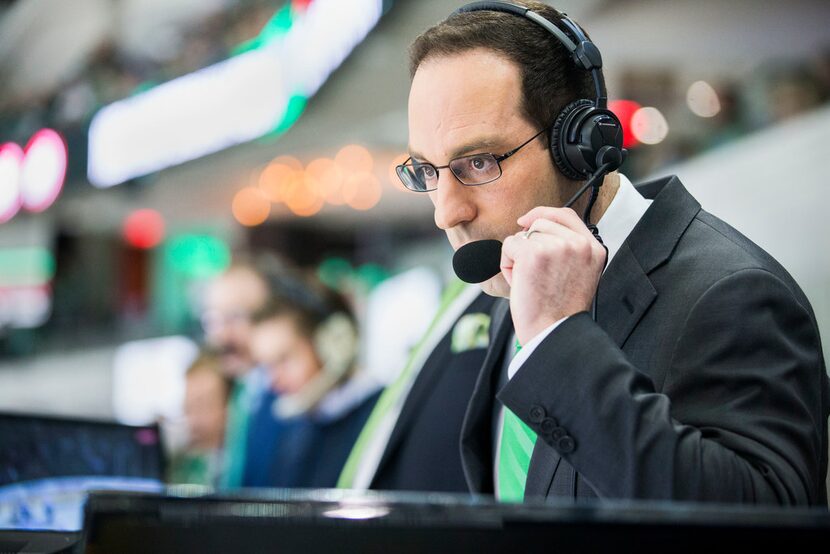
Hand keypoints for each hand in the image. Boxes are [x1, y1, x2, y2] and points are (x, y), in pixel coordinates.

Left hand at [500, 207, 606, 344]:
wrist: (553, 332)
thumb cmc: (560, 310)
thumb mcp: (578, 273)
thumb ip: (567, 248)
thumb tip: (535, 226)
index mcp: (593, 249)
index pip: (566, 215)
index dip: (543, 214)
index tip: (526, 221)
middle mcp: (579, 244)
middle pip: (540, 222)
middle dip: (528, 243)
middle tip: (534, 273)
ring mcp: (557, 246)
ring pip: (523, 234)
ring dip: (518, 255)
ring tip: (529, 280)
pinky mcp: (534, 253)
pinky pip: (509, 245)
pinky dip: (506, 263)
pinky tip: (519, 281)